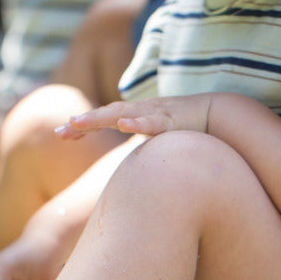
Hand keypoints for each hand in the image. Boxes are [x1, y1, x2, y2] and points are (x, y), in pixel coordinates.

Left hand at [55, 94, 212, 138]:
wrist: (220, 114)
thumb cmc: (188, 128)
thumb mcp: (159, 139)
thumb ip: (142, 148)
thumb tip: (128, 168)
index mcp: (137, 116)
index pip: (104, 120)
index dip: (83, 126)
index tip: (60, 134)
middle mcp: (142, 111)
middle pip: (106, 116)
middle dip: (83, 123)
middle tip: (60, 131)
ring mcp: (156, 114)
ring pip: (123, 114)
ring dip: (99, 118)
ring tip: (78, 122)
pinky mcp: (173, 120)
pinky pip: (153, 122)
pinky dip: (138, 122)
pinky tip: (124, 124)